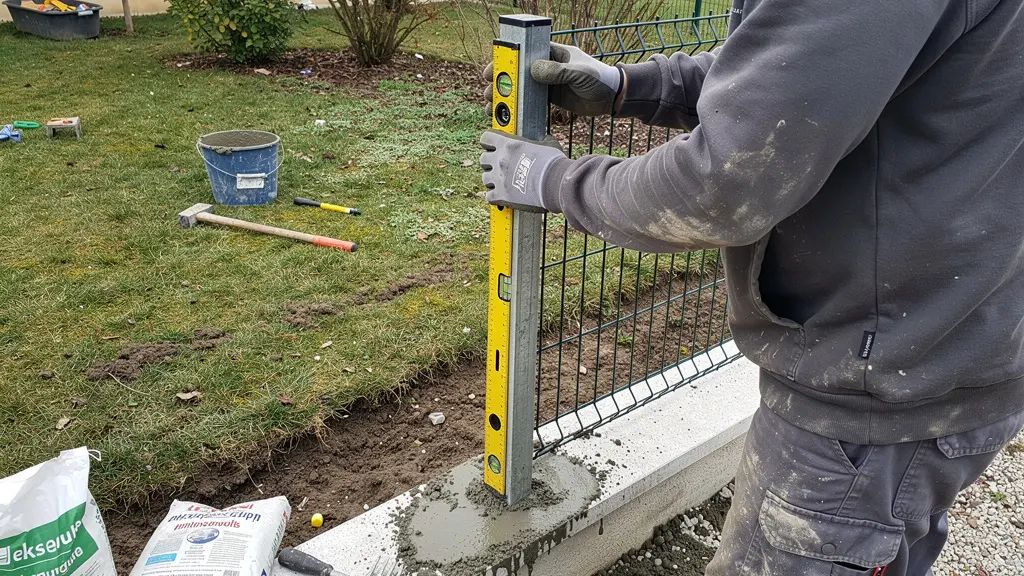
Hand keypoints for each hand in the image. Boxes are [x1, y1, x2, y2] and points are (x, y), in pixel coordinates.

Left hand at [480, 130, 565, 212]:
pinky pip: (488, 196)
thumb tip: (545, 138)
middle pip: (483, 160)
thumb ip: (539, 141)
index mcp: (508, 144)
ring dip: (492, 180)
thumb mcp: (547, 144)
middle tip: (500, 166)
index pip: (486, 138)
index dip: (488, 142)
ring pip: (484, 178)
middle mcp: (500, 160)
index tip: (493, 146)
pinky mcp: (501, 195)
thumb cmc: (553, 163)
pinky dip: (494, 196)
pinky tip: (501, 195)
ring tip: (502, 182)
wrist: (556, 184)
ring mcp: (498, 178)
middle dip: (490, 163)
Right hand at [483, 43, 623, 116]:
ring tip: (491, 109)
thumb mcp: (579, 73)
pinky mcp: (551, 100)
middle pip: (516, 73)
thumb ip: (558, 72)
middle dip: (499, 83)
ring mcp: (547, 84)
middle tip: (486, 94)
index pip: (523, 53)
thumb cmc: (599, 78)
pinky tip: (506, 119)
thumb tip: (534, 70)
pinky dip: (518, 110)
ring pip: (520, 90)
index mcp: (552, 53)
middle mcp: (547, 67)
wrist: (612, 97)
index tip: (491, 70)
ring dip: (505, 99)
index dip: (505, 61)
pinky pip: (529, 104)